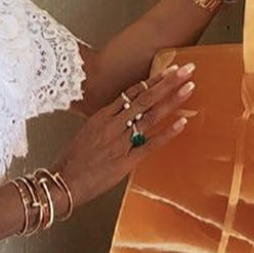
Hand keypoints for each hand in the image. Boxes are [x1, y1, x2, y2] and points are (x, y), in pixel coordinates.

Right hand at [53, 63, 196, 207]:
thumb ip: (106, 123)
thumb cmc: (72, 161)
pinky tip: (182, 123)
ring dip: (172, 101)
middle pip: (145, 99)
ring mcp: (121, 142)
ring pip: (150, 116)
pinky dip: (167, 133)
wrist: (64, 183)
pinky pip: (150, 144)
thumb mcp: (87, 133)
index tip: (168, 70)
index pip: (131, 93)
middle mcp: (113, 125)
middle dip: (168, 83)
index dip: (152, 80)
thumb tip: (122, 117)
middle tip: (186, 70)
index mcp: (102, 117)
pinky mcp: (126, 161)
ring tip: (189, 87)